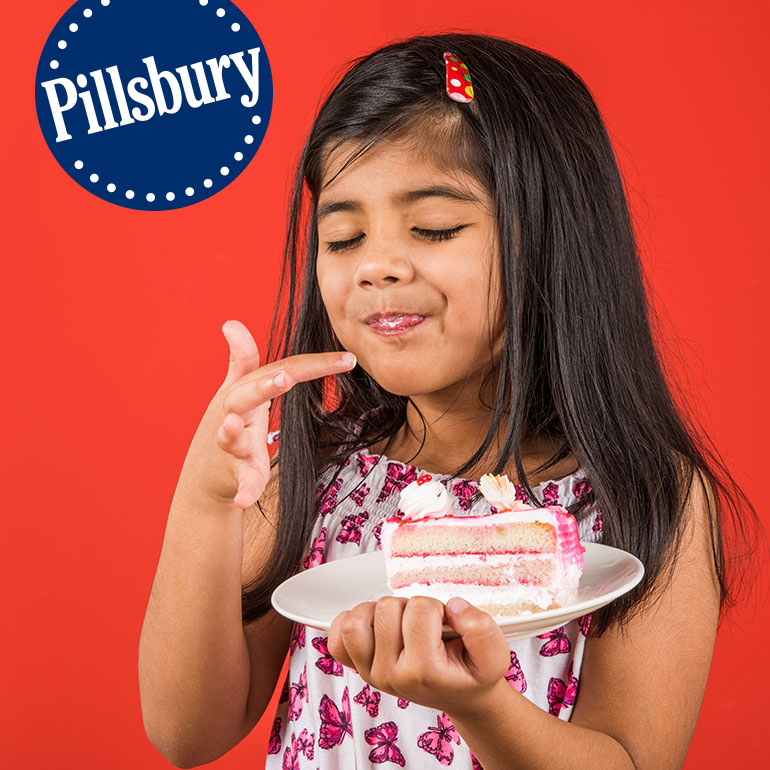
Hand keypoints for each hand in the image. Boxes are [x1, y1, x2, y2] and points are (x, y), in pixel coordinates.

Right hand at [172, 319, 355, 509]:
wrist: (206, 478)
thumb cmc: (229, 427)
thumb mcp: (235, 393)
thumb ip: (241, 360)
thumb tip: (231, 323)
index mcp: (244, 392)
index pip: (282, 371)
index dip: (314, 365)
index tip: (349, 359)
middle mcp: (234, 415)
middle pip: (244, 395)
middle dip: (262, 386)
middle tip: (284, 377)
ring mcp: (232, 446)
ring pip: (231, 436)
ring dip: (234, 431)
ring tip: (235, 424)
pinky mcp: (234, 476)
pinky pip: (241, 482)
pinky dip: (244, 490)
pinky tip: (245, 499)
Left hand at [327, 596, 510, 716]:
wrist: (461, 695)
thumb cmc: (473, 673)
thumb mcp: (495, 656)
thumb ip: (482, 629)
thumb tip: (454, 608)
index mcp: (422, 672)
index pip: (420, 610)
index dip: (437, 607)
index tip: (446, 624)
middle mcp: (390, 675)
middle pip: (387, 608)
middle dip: (411, 607)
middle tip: (426, 625)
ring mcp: (370, 671)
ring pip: (359, 617)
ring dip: (382, 610)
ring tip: (403, 623)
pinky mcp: (357, 666)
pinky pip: (337, 635)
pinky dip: (353, 621)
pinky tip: (377, 626)